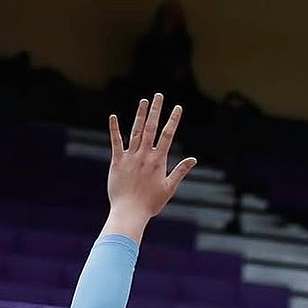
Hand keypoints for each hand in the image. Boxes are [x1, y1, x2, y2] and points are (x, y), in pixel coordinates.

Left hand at [106, 96, 195, 230]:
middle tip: (158, 95)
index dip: (173, 120)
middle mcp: (144, 155)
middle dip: (156, 110)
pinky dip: (114, 129)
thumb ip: (180, 171)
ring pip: (136, 131)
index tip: (178, 107)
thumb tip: (193, 159)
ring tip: (144, 101)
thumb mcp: (169, 188)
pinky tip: (113, 116)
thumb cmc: (151, 203)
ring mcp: (130, 157)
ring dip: (140, 115)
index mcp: (158, 160)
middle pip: (151, 128)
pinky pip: (116, 142)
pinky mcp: (117, 161)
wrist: (129, 212)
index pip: (168, 135)